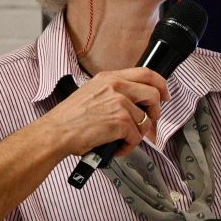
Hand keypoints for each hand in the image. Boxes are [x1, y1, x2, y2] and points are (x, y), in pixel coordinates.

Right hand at [42, 67, 167, 155]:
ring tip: (122, 140)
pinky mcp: (121, 122)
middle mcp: (116, 87)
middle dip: (155, 111)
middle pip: (153, 95)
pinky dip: (128, 146)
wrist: (57, 132)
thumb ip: (112, 91)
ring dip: (137, 134)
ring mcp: (120, 104)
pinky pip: (136, 137)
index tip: (163, 95)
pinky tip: (116, 147)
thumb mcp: (91, 92)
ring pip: (145, 120)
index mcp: (109, 78)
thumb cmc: (69, 118)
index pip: (146, 73)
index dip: (161, 84)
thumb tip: (132, 102)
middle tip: (149, 122)